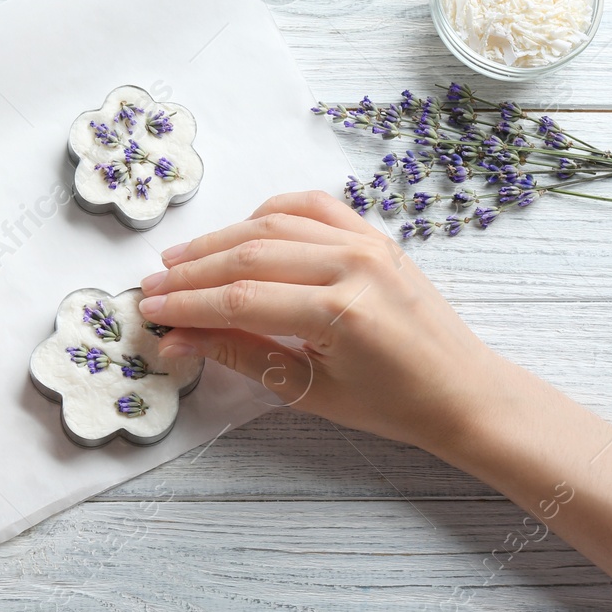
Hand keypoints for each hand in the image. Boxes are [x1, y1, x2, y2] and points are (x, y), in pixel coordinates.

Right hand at [137, 190, 503, 451]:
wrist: (463, 391)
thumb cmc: (392, 404)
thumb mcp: (308, 390)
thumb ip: (240, 354)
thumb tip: (178, 340)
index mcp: (340, 311)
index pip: (240, 299)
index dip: (187, 305)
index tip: (149, 312)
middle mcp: (353, 264)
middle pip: (249, 256)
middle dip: (192, 272)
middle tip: (152, 288)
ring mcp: (366, 242)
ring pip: (272, 225)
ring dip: (219, 240)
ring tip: (178, 261)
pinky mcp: (374, 234)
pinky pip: (311, 207)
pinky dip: (269, 214)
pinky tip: (239, 232)